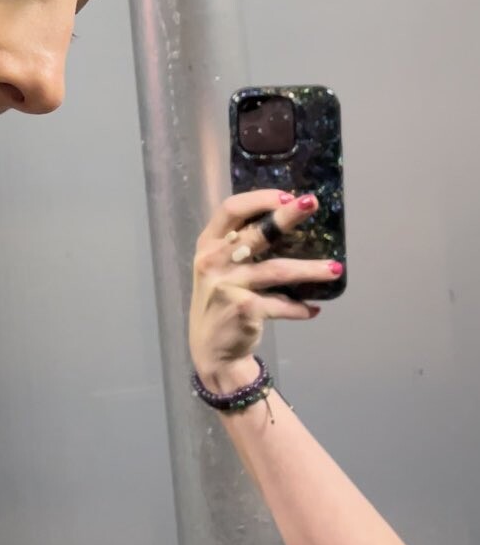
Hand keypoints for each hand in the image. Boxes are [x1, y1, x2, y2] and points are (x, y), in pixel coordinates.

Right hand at [189, 191, 342, 393]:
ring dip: (310, 269)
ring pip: (277, 270)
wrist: (210, 348)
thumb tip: (285, 221)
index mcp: (208, 244)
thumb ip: (239, 246)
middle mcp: (214, 261)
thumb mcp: (219, 267)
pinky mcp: (244, 309)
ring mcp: (228, 286)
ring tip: (336, 269)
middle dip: (287, 216)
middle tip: (313, 203)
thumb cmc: (221, 299)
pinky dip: (300, 308)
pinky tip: (314, 310)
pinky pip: (281, 304)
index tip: (287, 196)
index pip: (231, 210)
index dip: (259, 199)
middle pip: (255, 233)